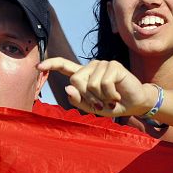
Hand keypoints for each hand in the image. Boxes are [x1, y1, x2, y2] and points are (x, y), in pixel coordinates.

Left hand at [38, 57, 155, 116]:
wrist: (134, 104)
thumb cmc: (112, 105)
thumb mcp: (91, 107)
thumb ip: (78, 100)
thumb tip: (68, 88)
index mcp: (83, 75)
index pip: (64, 66)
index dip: (51, 65)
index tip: (38, 66)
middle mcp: (91, 67)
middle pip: (75, 80)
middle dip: (87, 97)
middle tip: (101, 103)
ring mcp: (103, 64)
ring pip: (90, 83)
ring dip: (101, 97)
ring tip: (110, 99)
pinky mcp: (114, 65)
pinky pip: (104, 83)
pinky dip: (110, 94)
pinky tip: (116, 95)